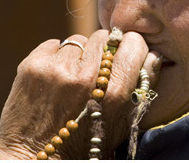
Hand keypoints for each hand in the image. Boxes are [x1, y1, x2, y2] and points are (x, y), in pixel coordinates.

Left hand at [0, 29, 161, 159]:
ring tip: (71, 80)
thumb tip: (155, 55)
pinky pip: (54, 44)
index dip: (130, 47)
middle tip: (94, 70)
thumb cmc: (83, 144)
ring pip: (79, 41)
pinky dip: (55, 57)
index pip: (134, 44)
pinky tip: (52, 79)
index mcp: (114, 93)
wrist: (35, 157)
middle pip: (104, 37)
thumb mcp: (121, 122)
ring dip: (77, 56)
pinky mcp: (33, 65)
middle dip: (102, 51)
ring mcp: (58, 69)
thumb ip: (142, 89)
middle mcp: (87, 77)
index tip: (123, 55)